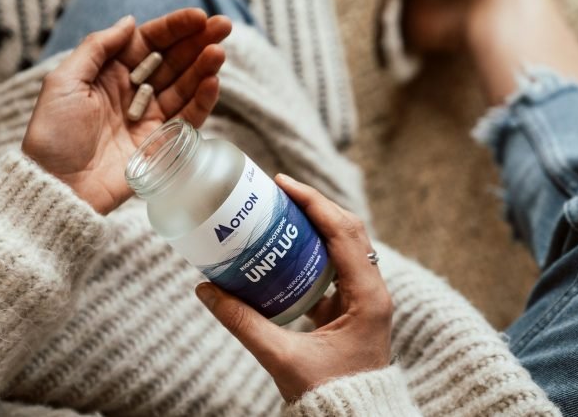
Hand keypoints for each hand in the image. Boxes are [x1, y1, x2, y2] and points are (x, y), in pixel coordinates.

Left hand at [22, 9, 231, 213]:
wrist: (57, 185)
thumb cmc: (53, 134)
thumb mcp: (64, 81)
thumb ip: (97, 47)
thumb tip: (130, 21)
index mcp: (109, 72)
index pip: (148, 42)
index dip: (174, 28)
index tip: (198, 17)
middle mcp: (132, 92)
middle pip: (172, 61)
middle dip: (198, 41)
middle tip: (224, 26)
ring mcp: (148, 118)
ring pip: (184, 86)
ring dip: (203, 67)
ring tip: (218, 53)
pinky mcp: (160, 143)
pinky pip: (187, 118)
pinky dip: (202, 100)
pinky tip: (212, 82)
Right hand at [195, 175, 392, 401]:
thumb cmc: (329, 394)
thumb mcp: (282, 358)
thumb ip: (243, 322)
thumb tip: (206, 290)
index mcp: (366, 296)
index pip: (344, 232)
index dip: (314, 203)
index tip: (283, 183)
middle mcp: (372, 290)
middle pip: (347, 230)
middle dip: (313, 205)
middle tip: (278, 191)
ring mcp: (365, 298)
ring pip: (344, 245)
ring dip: (315, 224)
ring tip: (279, 210)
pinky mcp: (353, 307)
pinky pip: (335, 266)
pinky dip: (312, 250)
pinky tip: (283, 249)